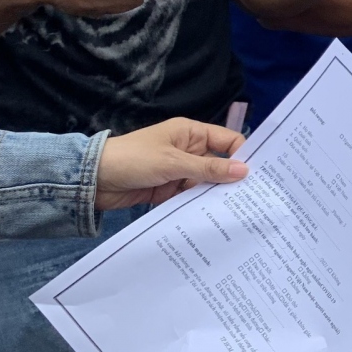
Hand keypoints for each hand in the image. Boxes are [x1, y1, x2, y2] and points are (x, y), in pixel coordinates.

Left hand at [96, 118, 248, 210]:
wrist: (92, 180)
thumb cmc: (134, 160)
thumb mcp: (174, 163)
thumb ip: (209, 168)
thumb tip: (245, 171)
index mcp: (191, 133)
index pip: (227, 141)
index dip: (243, 155)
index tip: (259, 175)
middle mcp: (189, 150)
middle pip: (219, 164)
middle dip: (232, 179)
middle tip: (255, 198)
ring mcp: (179, 171)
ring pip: (206, 183)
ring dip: (215, 195)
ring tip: (237, 212)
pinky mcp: (169, 190)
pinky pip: (190, 197)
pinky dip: (198, 205)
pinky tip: (213, 217)